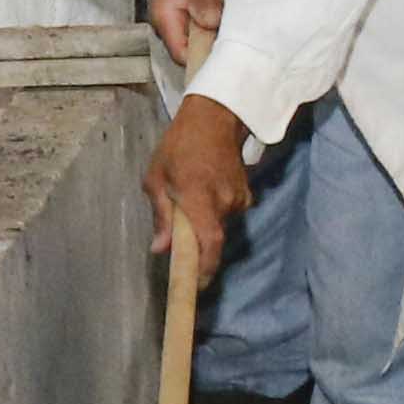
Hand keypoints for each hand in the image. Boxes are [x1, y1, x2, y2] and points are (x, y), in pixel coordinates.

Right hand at [114, 0, 228, 70]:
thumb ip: (203, 1)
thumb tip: (213, 24)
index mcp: (166, 22)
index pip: (184, 56)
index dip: (204, 58)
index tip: (223, 50)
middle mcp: (168, 28)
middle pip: (194, 51)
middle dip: (214, 40)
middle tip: (227, 20)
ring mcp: (176, 23)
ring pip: (200, 38)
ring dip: (215, 26)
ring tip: (220, 2)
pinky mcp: (186, 16)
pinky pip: (202, 25)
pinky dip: (214, 16)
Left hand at [149, 94, 258, 288]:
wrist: (214, 117)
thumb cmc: (178, 147)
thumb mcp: (156, 179)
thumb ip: (161, 216)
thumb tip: (161, 249)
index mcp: (200, 199)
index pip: (210, 244)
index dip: (205, 269)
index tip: (198, 286)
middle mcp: (224, 203)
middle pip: (211, 238)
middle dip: (195, 241)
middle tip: (177, 229)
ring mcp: (239, 199)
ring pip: (219, 226)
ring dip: (204, 222)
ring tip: (190, 198)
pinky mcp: (246, 194)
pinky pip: (228, 214)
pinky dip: (214, 211)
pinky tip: (204, 189)